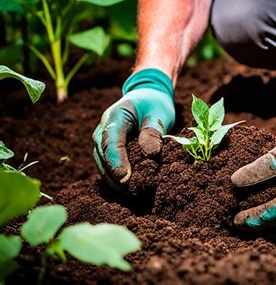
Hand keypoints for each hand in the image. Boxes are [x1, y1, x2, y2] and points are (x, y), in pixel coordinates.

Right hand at [93, 69, 174, 190]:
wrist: (147, 95)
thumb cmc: (155, 103)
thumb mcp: (159, 114)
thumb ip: (153, 132)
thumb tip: (151, 154)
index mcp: (115, 116)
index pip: (112, 141)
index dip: (117, 161)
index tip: (126, 179)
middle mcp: (103, 128)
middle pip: (103, 156)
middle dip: (115, 176)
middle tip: (133, 192)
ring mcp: (103, 139)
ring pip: (102, 163)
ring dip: (115, 180)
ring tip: (133, 194)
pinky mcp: (107, 149)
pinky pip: (108, 165)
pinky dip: (117, 178)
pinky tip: (130, 189)